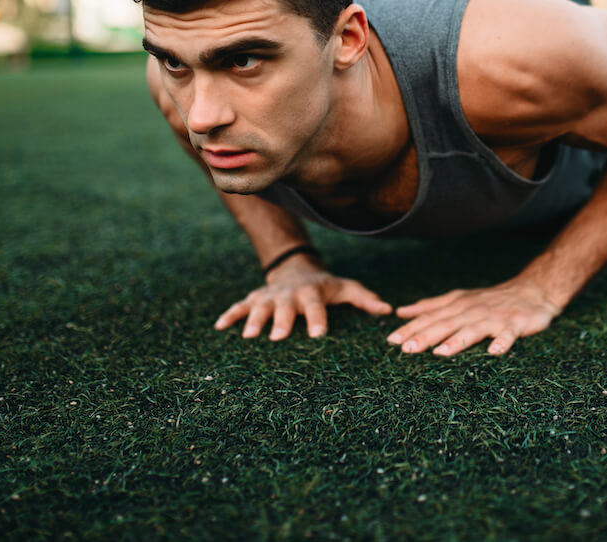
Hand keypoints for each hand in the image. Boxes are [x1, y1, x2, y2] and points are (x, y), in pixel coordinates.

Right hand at [215, 263, 392, 340]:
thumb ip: (365, 299)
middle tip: (280, 337)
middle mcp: (289, 294)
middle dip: (282, 321)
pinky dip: (229, 315)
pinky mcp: (254, 299)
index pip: (316, 305)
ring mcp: (270, 296)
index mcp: (312, 292)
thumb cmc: (325, 286)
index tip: (319, 334)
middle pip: (285, 307)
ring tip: (249, 336)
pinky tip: (219, 327)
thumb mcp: (345, 288)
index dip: (317, 318)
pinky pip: (239, 306)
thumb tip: (388, 311)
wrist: (297, 268)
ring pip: (260, 306)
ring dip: (254, 319)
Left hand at [388, 278, 560, 356]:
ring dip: (457, 340)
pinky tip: (495, 351)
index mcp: (457, 306)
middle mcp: (472, 311)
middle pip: (446, 324)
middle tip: (408, 349)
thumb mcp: (458, 299)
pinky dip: (502, 342)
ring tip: (441, 352)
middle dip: (426, 336)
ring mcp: (493, 318)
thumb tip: (400, 311)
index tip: (392, 341)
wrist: (531, 291)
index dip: (411, 328)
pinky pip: (508, 334)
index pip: (430, 317)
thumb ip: (430, 307)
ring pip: (473, 329)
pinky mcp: (514, 324)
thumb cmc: (490, 300)